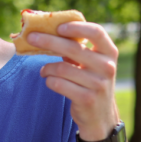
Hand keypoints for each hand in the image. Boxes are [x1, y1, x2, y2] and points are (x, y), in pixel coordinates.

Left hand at [27, 22, 119, 141]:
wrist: (100, 114)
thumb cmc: (90, 79)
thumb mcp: (91, 62)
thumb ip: (76, 46)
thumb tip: (46, 30)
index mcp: (109, 52)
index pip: (96, 32)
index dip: (76, 27)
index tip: (58, 27)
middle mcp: (107, 67)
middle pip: (73, 48)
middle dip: (48, 41)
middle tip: (31, 37)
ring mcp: (98, 84)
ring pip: (62, 68)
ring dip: (47, 68)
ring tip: (44, 70)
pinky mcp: (87, 99)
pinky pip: (58, 84)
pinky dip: (49, 80)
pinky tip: (49, 80)